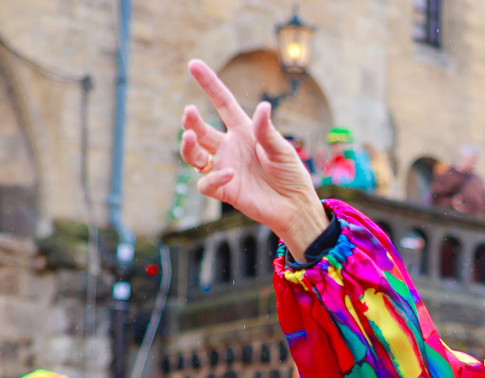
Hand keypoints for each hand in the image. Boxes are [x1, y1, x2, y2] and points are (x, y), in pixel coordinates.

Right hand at [180, 60, 328, 258]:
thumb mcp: (282, 150)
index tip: (193, 64)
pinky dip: (213, 178)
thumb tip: (263, 107)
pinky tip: (229, 174)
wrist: (295, 205)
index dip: (209, 84)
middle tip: (190, 112)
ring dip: (189, 147)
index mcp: (244, 131)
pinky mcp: (224, 191)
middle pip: (202, 130)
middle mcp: (229, 147)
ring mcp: (224, 168)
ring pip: (194, 156)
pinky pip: (207, 183)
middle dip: (191, 121)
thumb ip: (268, 131)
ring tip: (190, 138)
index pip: (222, 103)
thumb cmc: (290, 174)